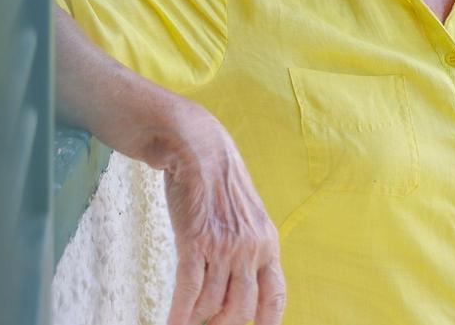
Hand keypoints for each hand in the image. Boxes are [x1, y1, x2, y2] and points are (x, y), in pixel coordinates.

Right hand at [163, 106, 285, 324]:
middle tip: (207, 324)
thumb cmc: (218, 178)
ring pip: (211, 304)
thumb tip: (241, 278)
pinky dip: (180, 314)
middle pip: (240, 308)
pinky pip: (188, 291)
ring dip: (197, 319)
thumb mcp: (247, 213)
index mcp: (267, 243)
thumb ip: (249, 244)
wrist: (197, 147)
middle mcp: (249, 249)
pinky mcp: (194, 242)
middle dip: (223, 323)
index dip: (266, 322)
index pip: (274, 296)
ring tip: (187, 323)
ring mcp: (223, 247)